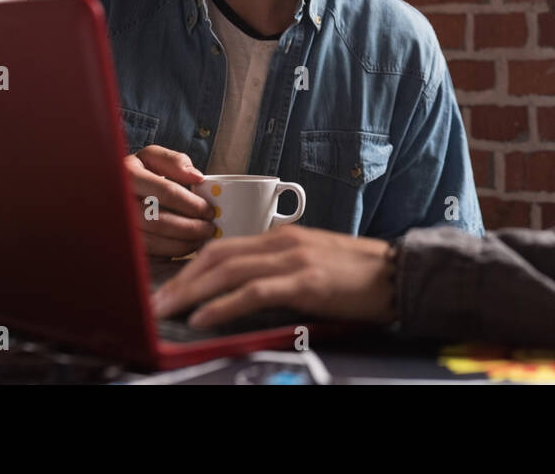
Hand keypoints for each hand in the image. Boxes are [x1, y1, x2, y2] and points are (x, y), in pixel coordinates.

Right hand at [125, 145, 215, 257]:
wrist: (110, 191)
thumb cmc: (137, 175)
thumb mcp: (152, 159)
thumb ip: (175, 162)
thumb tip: (197, 177)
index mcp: (128, 174)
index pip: (167, 192)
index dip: (192, 204)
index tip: (209, 211)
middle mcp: (117, 201)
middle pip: (158, 220)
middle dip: (190, 227)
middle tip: (209, 229)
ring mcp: (115, 225)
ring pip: (151, 242)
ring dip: (182, 244)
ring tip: (200, 239)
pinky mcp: (118, 243)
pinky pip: (145, 255)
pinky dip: (168, 255)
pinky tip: (183, 248)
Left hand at [151, 225, 395, 327]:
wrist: (398, 274)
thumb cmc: (358, 274)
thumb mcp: (314, 262)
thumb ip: (282, 268)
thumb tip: (247, 286)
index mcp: (283, 237)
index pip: (224, 246)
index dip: (191, 266)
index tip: (169, 286)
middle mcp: (282, 242)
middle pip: (217, 255)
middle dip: (181, 280)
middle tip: (156, 301)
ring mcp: (293, 260)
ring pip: (228, 270)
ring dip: (191, 292)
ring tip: (167, 310)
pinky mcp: (304, 282)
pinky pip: (253, 292)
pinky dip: (222, 304)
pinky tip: (203, 317)